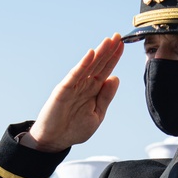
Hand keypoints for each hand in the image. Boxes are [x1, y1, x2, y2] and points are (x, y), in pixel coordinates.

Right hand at [25, 34, 123, 152]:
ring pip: (88, 66)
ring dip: (98, 53)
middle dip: (108, 51)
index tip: (123, 45)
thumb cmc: (74, 129)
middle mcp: (84, 85)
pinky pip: (74, 76)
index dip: (114, 58)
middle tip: (118, 36)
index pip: (106, 70)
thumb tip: (116, 78)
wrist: (54, 141)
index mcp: (93, 91)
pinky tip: (90, 54)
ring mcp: (73, 86)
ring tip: (109, 41)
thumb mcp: (97, 115)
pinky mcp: (63, 91)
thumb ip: (106, 97)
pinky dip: (82, 65)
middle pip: (98, 64)